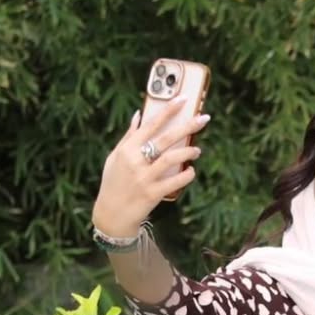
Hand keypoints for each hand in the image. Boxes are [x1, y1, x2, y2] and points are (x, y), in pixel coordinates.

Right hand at [92, 99, 210, 237]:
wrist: (111, 215)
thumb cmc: (113, 183)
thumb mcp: (115, 157)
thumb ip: (129, 136)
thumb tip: (138, 115)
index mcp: (127, 149)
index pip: (151, 124)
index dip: (168, 110)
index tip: (183, 99)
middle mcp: (135, 161)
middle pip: (165, 138)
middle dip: (186, 127)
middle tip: (203, 120)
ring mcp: (144, 178)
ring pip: (170, 159)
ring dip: (187, 152)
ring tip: (197, 151)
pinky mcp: (152, 194)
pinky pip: (173, 182)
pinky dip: (185, 176)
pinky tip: (191, 171)